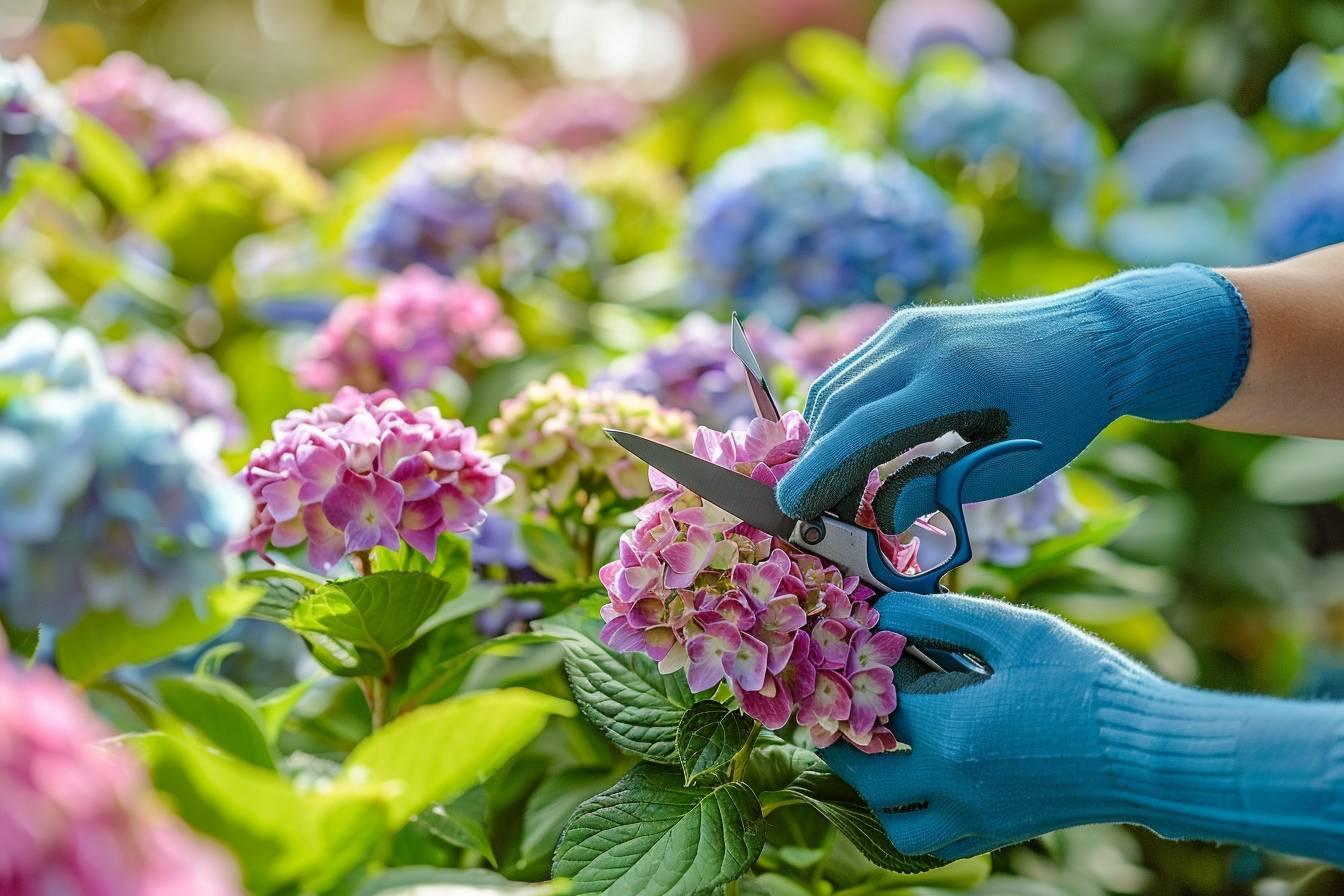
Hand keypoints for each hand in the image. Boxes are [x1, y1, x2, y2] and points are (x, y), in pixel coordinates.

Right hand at [777, 264, 1249, 532]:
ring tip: (832, 488)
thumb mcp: (1008, 464)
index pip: (862, 428)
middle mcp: (921, 342)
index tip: (790, 510)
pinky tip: (850, 448)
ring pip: (838, 385)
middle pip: (839, 405)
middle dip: (816, 462)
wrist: (1098, 338)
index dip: (820, 472)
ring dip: (825, 436)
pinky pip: (856, 371)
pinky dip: (843, 411)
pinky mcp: (908, 324)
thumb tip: (876, 520)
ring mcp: (910, 326)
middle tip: (811, 513)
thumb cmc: (1062, 412)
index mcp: (953, 379)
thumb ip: (936, 486)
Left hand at [822, 590, 1150, 860]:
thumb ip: (941, 616)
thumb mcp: (1015, 630)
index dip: (861, 668)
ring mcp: (977, 816)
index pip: (874, 701)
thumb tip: (884, 608)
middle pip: (867, 774)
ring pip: (897, 824)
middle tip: (839, 710)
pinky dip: (916, 818)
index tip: (856, 648)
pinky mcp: (1001, 832)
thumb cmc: (1088, 683)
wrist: (1154, 752)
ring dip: (877, 790)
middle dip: (844, 740)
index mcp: (951, 730)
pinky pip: (936, 842)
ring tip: (883, 752)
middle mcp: (954, 783)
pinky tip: (927, 780)